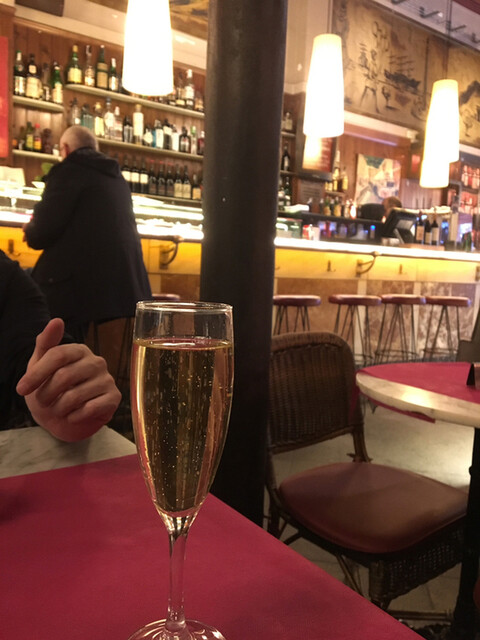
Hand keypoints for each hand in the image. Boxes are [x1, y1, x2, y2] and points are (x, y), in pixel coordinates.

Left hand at [16, 318, 121, 441]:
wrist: (67, 418)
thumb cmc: (53, 389)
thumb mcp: (41, 365)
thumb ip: (46, 343)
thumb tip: (57, 320)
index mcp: (79, 350)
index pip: (57, 355)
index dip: (37, 374)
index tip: (21, 389)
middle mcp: (97, 362)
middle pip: (64, 377)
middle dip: (46, 394)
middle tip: (42, 402)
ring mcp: (107, 379)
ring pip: (74, 396)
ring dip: (58, 408)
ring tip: (58, 409)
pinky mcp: (114, 398)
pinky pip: (89, 409)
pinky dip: (74, 416)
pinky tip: (73, 415)